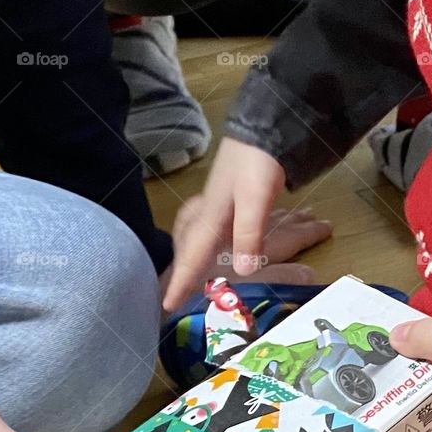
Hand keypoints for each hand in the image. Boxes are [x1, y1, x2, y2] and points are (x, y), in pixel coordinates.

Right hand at [162, 138, 330, 309]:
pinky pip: (209, 222)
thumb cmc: (257, 162)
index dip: (182, 281)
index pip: (193, 255)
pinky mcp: (228, 194)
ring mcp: (217, 201)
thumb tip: (241, 271)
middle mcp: (209, 210)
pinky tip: (210, 233)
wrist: (265, 126)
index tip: (166, 304)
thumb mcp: (256, 200)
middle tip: (170, 290)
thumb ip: (249, 234)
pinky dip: (203, 233)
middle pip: (187, 243)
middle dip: (180, 267)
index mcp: (211, 215)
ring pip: (195, 231)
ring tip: (184, 267)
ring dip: (189, 250)